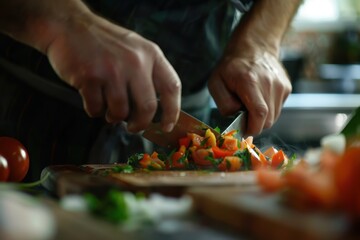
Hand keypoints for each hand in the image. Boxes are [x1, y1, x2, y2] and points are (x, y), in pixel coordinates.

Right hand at [46, 13, 180, 132]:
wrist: (69, 26)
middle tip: (134, 127)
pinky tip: (92, 99)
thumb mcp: (135, 49)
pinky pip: (96, 109)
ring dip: (114, 117)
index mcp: (151, 54)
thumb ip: (148, 73)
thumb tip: (153, 110)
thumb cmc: (104, 41)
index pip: (171, 87)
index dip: (172, 112)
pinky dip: (95, 111)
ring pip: (120, 112)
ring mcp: (112, 69)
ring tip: (109, 109)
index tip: (167, 126)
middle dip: (141, 124)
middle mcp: (135, 62)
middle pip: (148, 108)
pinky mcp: (90, 77)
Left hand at [208, 50, 291, 135]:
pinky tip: (259, 99)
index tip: (244, 131)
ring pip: (274, 116)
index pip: (259, 113)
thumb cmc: (231, 67)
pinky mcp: (287, 87)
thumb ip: (223, 103)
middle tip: (244, 119)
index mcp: (250, 81)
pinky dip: (268, 110)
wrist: (254, 47)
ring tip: (250, 105)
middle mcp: (269, 83)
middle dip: (256, 125)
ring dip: (262, 118)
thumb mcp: (216, 83)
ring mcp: (281, 85)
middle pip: (268, 119)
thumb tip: (236, 116)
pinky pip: (278, 108)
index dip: (253, 128)